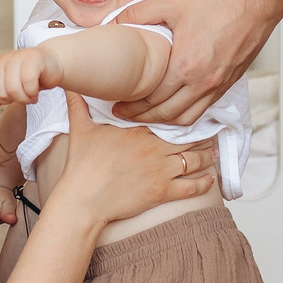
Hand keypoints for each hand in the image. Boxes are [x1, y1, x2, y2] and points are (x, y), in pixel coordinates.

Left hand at [0, 45, 58, 106]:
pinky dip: (32, 92)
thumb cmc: (33, 75)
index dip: (4, 101)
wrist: (52, 63)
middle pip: (2, 92)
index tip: (14, 98)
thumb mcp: (12, 86)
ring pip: (13, 89)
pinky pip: (28, 82)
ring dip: (25, 98)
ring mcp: (18, 57)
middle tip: (25, 97)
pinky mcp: (33, 59)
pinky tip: (36, 92)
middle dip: (15, 100)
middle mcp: (4, 60)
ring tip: (31, 96)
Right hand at [48, 91, 214, 225]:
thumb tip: (68, 83)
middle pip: (188, 139)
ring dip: (207, 157)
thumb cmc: (81, 165)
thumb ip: (78, 103)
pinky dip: (204, 183)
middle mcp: (155, 148)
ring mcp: (161, 170)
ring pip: (194, 161)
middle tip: (213, 132)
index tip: (192, 110)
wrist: (84, 199)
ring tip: (214, 153)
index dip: (184, 115)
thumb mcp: (80, 128)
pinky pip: (191, 187)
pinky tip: (211, 180)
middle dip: (202, 136)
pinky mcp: (162, 192)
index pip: (170, 118)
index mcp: (139, 130)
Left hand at [114, 0, 279, 125]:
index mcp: (186, 66)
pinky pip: (204, 109)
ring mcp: (218, 85)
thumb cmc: (218, 0)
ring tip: (147, 115)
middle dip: (142, 118)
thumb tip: (115, 22)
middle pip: (167, 114)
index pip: (152, 98)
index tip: (117, 105)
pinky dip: (186, 113)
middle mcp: (203, 82)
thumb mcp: (171, 1)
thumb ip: (139, 13)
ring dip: (164, 121)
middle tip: (124, 114)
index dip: (131, 106)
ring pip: (187, 117)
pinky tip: (174, 105)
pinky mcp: (228, 82)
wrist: (256, 0)